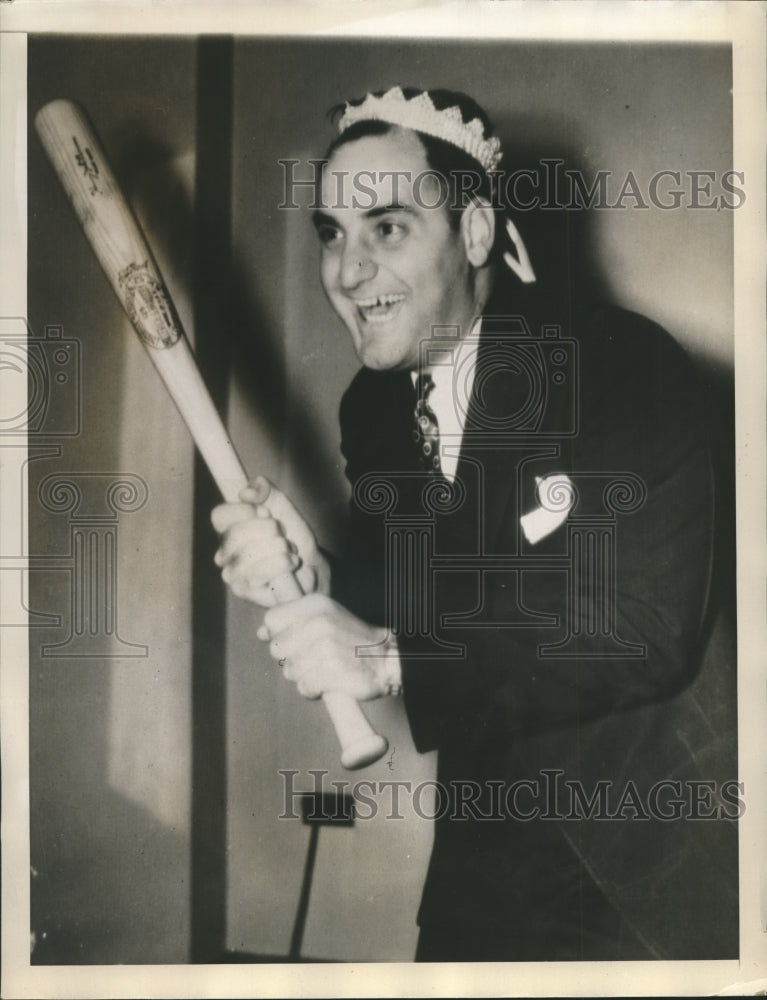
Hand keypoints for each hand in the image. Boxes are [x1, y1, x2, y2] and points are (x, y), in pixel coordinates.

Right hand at [211, 476, 329, 606]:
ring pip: (249, 554)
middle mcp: (224, 551)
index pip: (219, 515)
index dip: (245, 511)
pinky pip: (260, 572)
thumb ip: (264, 489)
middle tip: (281, 534)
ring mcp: (231, 572)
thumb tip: (245, 492)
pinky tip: (291, 562)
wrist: (311, 566)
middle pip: (235, 534)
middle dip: (269, 530)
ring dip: (279, 547)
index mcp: (228, 528)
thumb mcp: (281, 504)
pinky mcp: (242, 590)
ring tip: (288, 550)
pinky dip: (282, 563)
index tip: (265, 512)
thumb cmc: (292, 536)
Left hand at [258, 593, 397, 700]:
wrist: (386, 659)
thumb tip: (261, 633)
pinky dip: (313, 690)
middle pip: (276, 649)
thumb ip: (292, 621)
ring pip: (289, 671)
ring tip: (323, 669)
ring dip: (303, 676)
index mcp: (314, 605)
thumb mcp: (325, 618)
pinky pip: (304, 688)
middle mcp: (318, 623)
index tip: (295, 640)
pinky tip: (327, 682)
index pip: (271, 620)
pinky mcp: (330, 671)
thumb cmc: (351, 640)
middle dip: (291, 659)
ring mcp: (324, 647)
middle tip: (313, 658)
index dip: (278, 634)